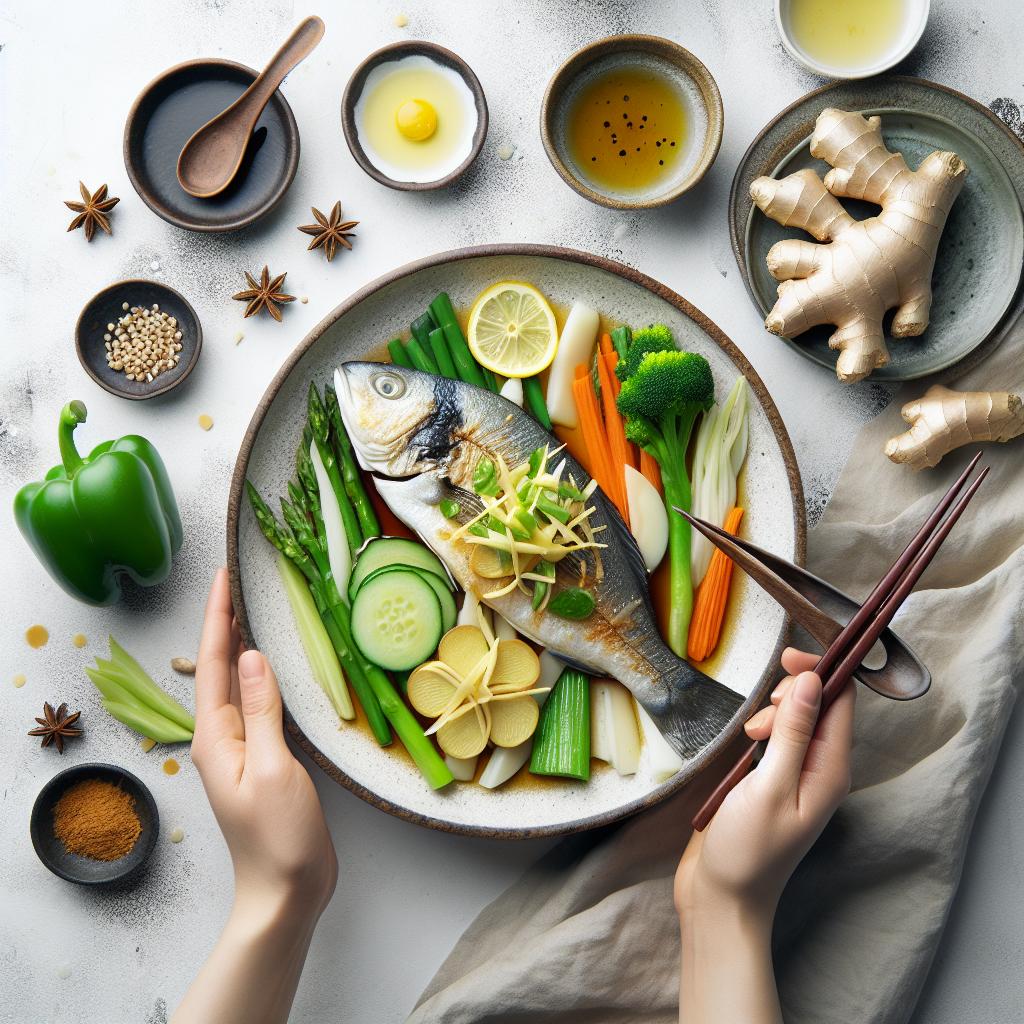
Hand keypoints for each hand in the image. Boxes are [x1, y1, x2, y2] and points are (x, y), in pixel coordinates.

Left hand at [191, 568, 337, 917]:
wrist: (286, 890)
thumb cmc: (277, 837)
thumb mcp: (270, 768)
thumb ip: (261, 711)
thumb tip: (253, 656)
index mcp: (215, 738)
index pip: (213, 664)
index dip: (217, 618)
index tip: (222, 578)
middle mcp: (223, 738)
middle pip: (221, 669)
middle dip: (226, 624)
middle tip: (237, 581)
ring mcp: (243, 750)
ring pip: (239, 685)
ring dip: (244, 647)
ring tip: (252, 610)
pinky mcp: (265, 760)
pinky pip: (260, 705)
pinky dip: (265, 677)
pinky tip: (275, 666)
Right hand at [676, 648, 854, 918]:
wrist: (723, 897)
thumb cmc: (746, 849)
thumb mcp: (770, 785)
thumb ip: (794, 732)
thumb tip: (812, 680)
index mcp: (832, 771)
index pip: (842, 702)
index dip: (821, 670)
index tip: (787, 658)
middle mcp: (822, 770)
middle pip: (820, 705)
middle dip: (791, 695)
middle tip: (763, 718)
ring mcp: (799, 776)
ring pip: (797, 719)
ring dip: (774, 714)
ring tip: (750, 736)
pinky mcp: (775, 781)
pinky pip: (780, 738)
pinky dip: (764, 730)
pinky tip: (747, 743)